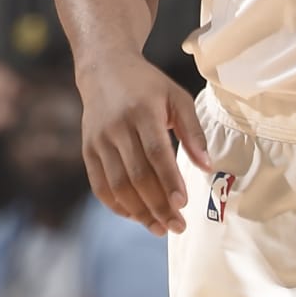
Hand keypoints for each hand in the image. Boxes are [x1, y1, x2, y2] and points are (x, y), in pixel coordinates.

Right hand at [78, 52, 210, 234]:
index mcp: (142, 112)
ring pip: (117, 185)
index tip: (183, 204)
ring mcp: (99, 140)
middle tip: (177, 226)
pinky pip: (100, 185)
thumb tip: (207, 166)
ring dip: (139, 211)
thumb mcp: (177, 98)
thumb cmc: (148, 86)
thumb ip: (194, 132)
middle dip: (158, 205)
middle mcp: (117, 127)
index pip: (156, 153)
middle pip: (137, 175)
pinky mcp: (88, 150)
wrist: (104, 69)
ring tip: (159, 228)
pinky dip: (117, 205)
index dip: (169, 181)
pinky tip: (135, 216)